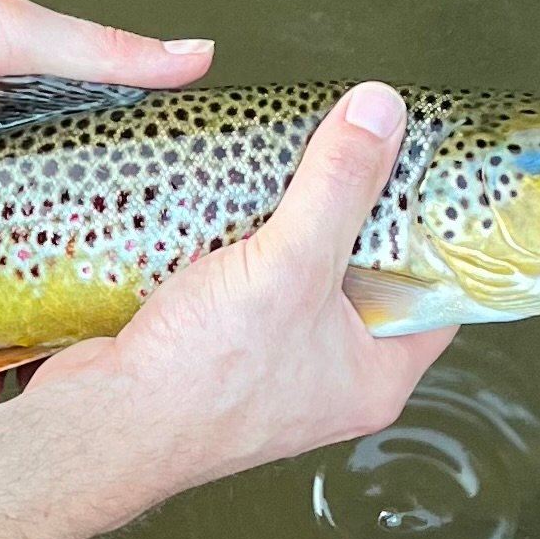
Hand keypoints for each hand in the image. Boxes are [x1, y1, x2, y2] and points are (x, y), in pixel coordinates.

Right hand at [24, 82, 455, 496]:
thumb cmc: (203, 378)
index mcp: (375, 377)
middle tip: (354, 155)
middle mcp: (330, 379)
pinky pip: (246, 287)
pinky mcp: (218, 353)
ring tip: (293, 166)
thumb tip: (381, 114)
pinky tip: (233, 204)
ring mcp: (272, 369)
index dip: (435, 236)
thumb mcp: (289, 266)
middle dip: (353, 218)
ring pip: (299, 279)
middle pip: (364, 279)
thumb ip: (339, 186)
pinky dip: (241, 247)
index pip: (434, 298)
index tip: (423, 178)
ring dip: (291, 228)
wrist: (103, 424)